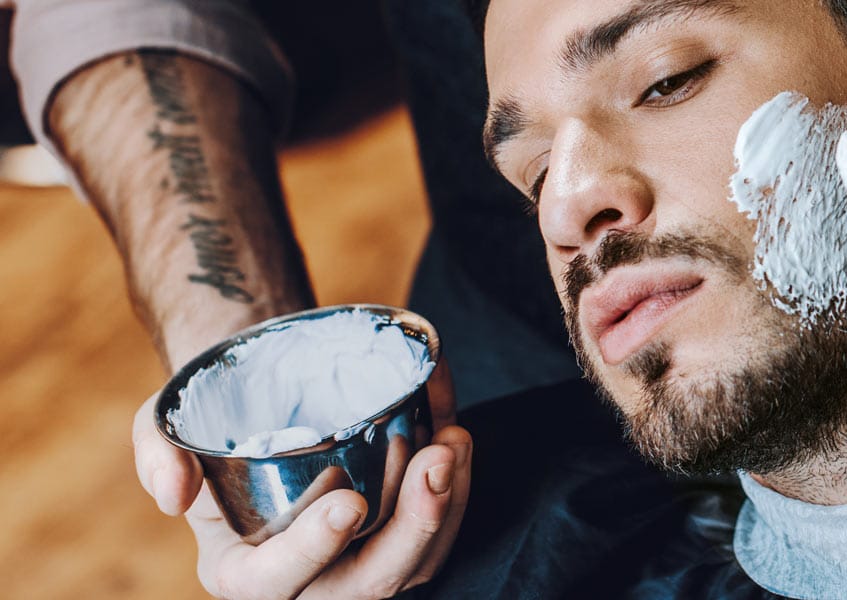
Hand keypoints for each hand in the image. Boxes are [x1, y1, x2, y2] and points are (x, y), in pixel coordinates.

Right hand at [133, 360, 467, 597]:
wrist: (261, 399)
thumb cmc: (209, 419)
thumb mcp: (161, 426)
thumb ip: (156, 453)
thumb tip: (172, 496)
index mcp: (243, 571)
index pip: (277, 581)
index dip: (313, 550)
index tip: (347, 503)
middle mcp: (308, 581)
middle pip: (371, 583)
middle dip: (413, 527)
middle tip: (435, 460)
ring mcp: (361, 562)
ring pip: (418, 562)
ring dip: (448, 505)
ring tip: (454, 441)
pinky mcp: (399, 534)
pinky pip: (439, 528)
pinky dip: (457, 483)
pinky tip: (455, 428)